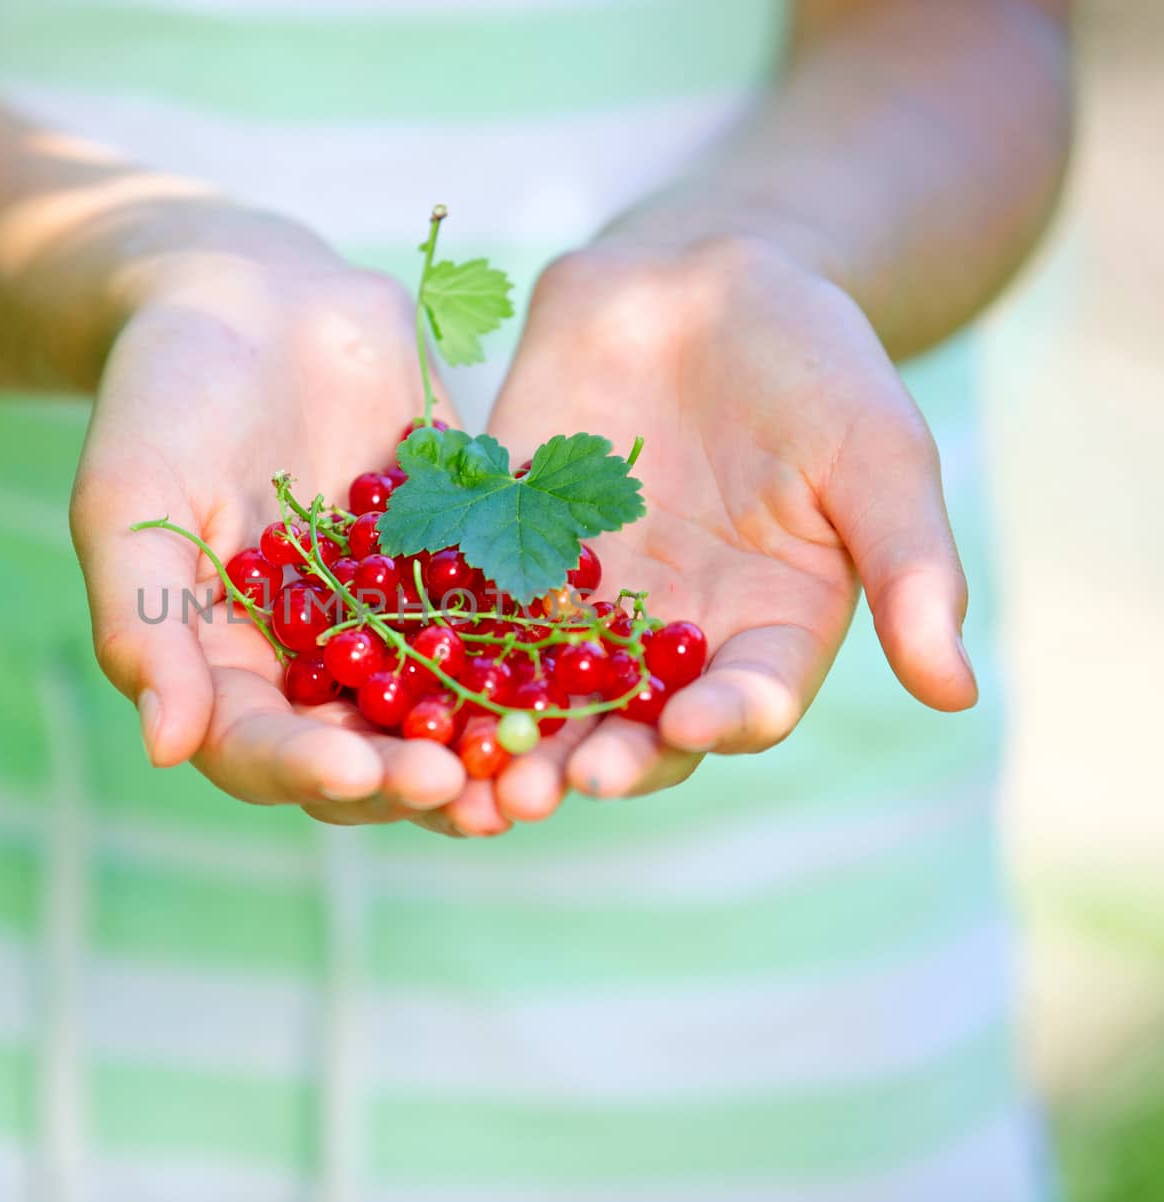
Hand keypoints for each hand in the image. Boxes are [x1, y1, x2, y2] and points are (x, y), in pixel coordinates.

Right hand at [70, 208, 492, 830]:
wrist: (257, 296)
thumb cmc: (167, 393)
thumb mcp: (129, 496)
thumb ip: (142, 620)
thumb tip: (170, 748)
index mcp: (223, 666)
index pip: (258, 748)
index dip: (306, 768)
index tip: (358, 769)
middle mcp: (310, 664)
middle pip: (360, 752)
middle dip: (408, 779)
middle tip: (461, 792)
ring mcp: (390, 622)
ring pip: (439, 709)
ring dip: (482, 748)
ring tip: (528, 775)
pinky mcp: (458, 569)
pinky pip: (501, 623)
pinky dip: (535, 656)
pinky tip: (580, 672)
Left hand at [484, 236, 977, 818]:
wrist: (705, 282)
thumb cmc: (815, 363)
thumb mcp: (879, 451)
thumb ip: (911, 564)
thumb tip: (957, 692)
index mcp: (767, 630)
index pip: (747, 700)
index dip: (722, 721)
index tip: (691, 730)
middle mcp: (670, 636)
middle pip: (631, 723)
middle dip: (593, 758)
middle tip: (549, 789)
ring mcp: (583, 600)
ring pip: (540, 687)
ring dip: (505, 732)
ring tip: (473, 769)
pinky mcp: (508, 549)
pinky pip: (471, 604)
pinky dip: (441, 641)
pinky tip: (403, 668)